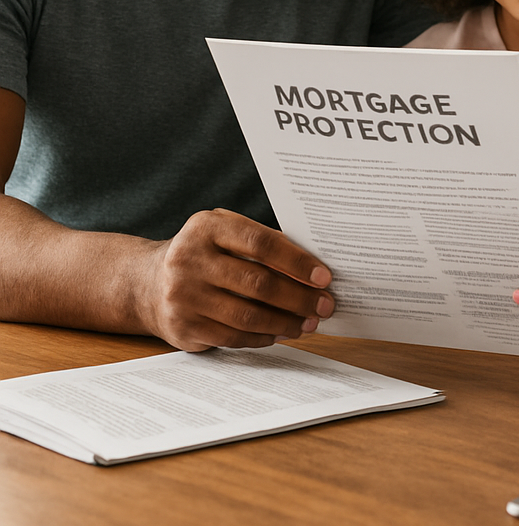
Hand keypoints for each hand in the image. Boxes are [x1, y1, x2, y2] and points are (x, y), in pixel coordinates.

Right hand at [138, 208, 334, 351]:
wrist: (147, 283)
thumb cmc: (204, 253)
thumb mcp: (225, 232)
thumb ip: (262, 242)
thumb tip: (312, 269)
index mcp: (207, 227)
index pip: (261, 243)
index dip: (297, 262)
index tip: (324, 277)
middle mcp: (190, 260)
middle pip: (258, 283)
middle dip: (299, 297)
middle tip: (324, 305)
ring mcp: (183, 296)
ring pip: (248, 316)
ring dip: (286, 322)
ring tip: (309, 323)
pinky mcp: (183, 328)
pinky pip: (233, 337)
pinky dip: (263, 337)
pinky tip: (281, 333)